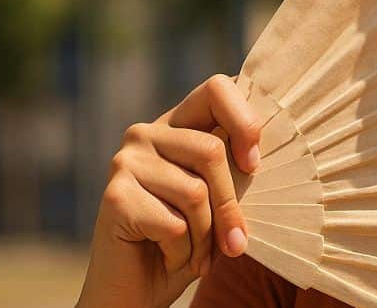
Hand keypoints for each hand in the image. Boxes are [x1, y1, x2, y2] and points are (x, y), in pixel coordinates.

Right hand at [77, 74, 262, 307]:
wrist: (135, 292)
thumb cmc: (188, 242)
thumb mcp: (219, 200)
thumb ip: (235, 169)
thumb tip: (261, 157)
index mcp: (177, 124)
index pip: (218, 88)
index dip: (244, 121)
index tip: (254, 164)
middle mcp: (146, 133)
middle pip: (212, 150)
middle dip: (229, 205)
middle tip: (233, 242)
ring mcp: (125, 162)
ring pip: (195, 191)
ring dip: (206, 236)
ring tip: (196, 253)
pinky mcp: (114, 196)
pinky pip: (174, 222)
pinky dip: (183, 250)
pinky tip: (169, 257)